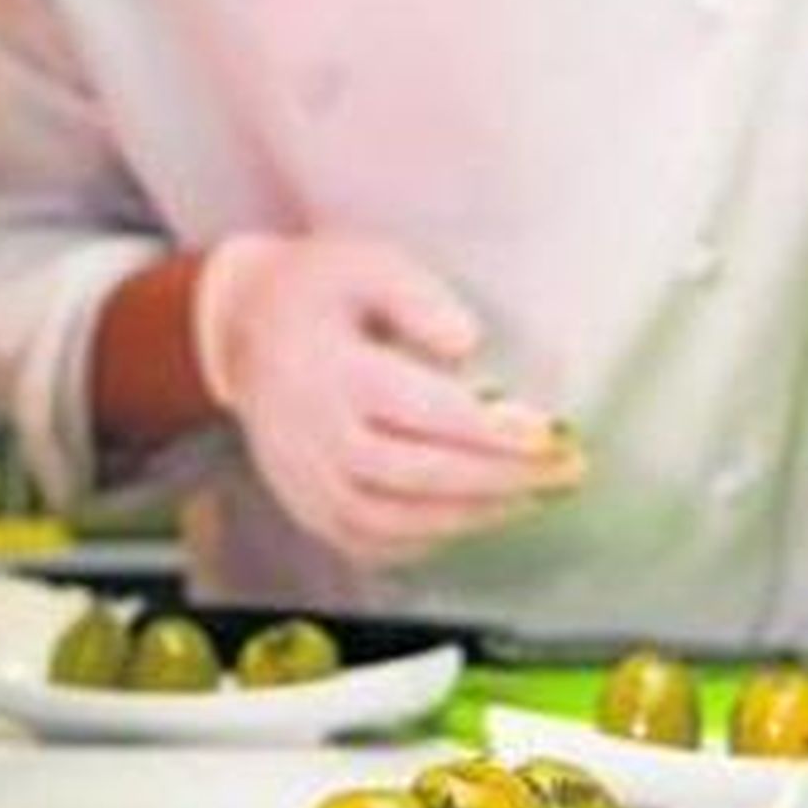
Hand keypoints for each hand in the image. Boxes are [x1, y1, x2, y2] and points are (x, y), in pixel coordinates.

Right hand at [192, 232, 584, 563]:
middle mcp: (318, 436)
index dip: (495, 433)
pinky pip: (368, 543)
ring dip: (472, 517)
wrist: (240, 329)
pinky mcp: (307, 505)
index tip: (551, 435)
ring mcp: (307, 480)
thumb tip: (467, 342)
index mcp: (337, 373)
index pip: (428, 414)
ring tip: (532, 497)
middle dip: (504, 480)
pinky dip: (424, 542)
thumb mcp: (365, 264)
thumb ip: (417, 297)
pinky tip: (469, 521)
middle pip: (420, 477)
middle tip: (567, 472)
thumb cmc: (315, 292)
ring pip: (395, 522)